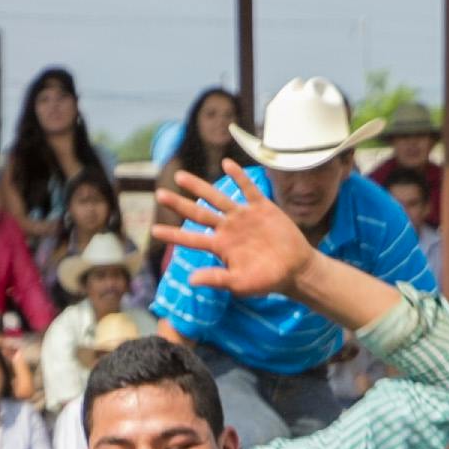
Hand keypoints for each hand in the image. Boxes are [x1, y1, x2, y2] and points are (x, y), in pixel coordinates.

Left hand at [151, 159, 318, 305]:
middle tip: (159, 194)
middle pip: (199, 213)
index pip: (191, 239)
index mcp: (220, 246)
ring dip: (199, 187)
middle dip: (179, 204)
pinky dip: (239, 177)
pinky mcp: (261, 208)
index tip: (154, 230)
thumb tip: (190, 280)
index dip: (173, 234)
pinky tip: (227, 164)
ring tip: (181, 177)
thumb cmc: (267, 280)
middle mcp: (227, 229)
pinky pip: (248, 190)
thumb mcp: (240, 284)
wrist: (295, 269)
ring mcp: (243, 217)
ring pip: (217, 198)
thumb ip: (216, 279)